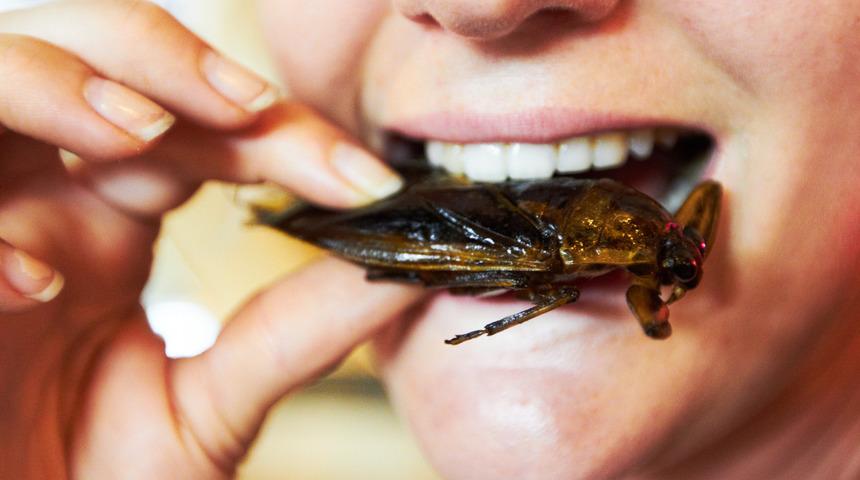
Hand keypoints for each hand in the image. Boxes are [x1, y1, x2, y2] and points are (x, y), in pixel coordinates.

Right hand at [0, 1, 416, 477]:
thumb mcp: (213, 405)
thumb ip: (295, 333)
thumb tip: (405, 269)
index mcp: (112, 221)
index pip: (198, 128)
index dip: (281, 132)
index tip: (367, 183)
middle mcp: (45, 203)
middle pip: (87, 57)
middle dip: (168, 61)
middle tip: (247, 105)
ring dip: (65, 86)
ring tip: (144, 134)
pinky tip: (35, 284)